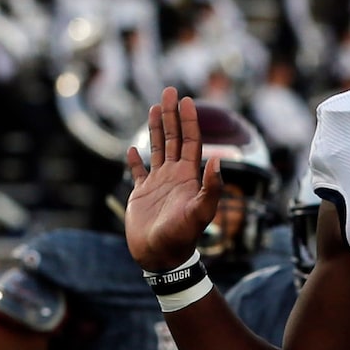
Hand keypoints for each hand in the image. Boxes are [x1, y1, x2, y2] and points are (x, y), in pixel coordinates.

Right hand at [122, 88, 221, 272]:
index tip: (187, 99)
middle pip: (173, 138)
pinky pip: (138, 172)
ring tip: (155, 107)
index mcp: (188, 177)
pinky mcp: (141, 195)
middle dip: (172, 114)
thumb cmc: (181, 238)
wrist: (160, 258)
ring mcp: (157, 184)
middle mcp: (174, 176)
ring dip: (156, 128)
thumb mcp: (200, 213)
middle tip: (170, 91)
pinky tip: (131, 149)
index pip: (190, 141)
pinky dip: (134, 160)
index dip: (189, 120)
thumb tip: (217, 161)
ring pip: (157, 149)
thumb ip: (210, 188)